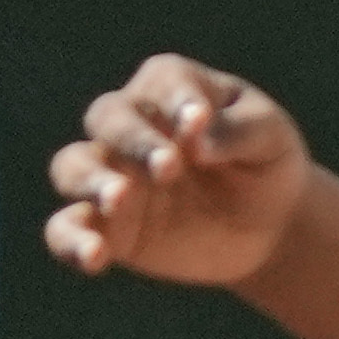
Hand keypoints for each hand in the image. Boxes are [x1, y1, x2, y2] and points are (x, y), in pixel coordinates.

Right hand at [46, 57, 313, 293]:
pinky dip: (70, 240)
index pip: (163, 81)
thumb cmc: (267, 165)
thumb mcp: (271, 139)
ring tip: (117, 199)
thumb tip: (201, 140)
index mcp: (174, 89)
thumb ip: (240, 131)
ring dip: (89, 181)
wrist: (268, 227)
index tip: (199, 122)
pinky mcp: (109, 227)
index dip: (177, 99)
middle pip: (107, 118)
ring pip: (72, 167)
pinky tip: (94, 257)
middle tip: (169, 168)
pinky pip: (66, 229)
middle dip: (133, 141)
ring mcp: (113, 176)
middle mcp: (133, 126)